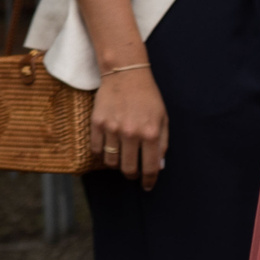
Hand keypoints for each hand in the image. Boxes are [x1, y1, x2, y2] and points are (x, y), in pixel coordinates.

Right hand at [89, 65, 167, 187]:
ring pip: (110, 162)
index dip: (148, 181)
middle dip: (131, 175)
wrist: (125, 73)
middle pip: (128, 169)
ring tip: (119, 159)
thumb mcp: (163, 119)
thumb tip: (158, 166)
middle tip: (132, 172)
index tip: (146, 186)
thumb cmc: (148, 96)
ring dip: (116, 165)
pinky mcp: (97, 123)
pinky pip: (96, 149)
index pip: (149, 167)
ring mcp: (112, 129)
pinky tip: (107, 150)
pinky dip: (101, 154)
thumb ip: (163, 143)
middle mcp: (131, 134)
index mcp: (150, 134)